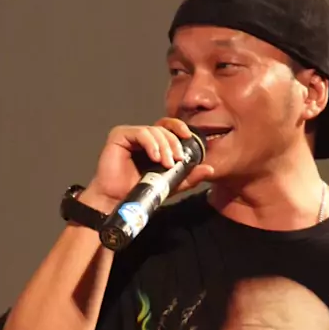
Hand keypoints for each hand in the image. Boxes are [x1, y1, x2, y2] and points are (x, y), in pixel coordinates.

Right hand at [80, 118, 214, 212]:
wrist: (118, 202)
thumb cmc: (139, 192)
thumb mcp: (170, 184)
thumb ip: (188, 176)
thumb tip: (210, 168)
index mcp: (153, 144)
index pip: (168, 127)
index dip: (179, 128)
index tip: (188, 138)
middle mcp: (142, 136)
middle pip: (163, 128)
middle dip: (173, 143)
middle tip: (177, 160)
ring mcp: (130, 134)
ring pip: (153, 130)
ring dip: (164, 146)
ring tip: (166, 164)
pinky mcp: (119, 135)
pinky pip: (140, 132)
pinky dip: (151, 144)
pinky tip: (155, 157)